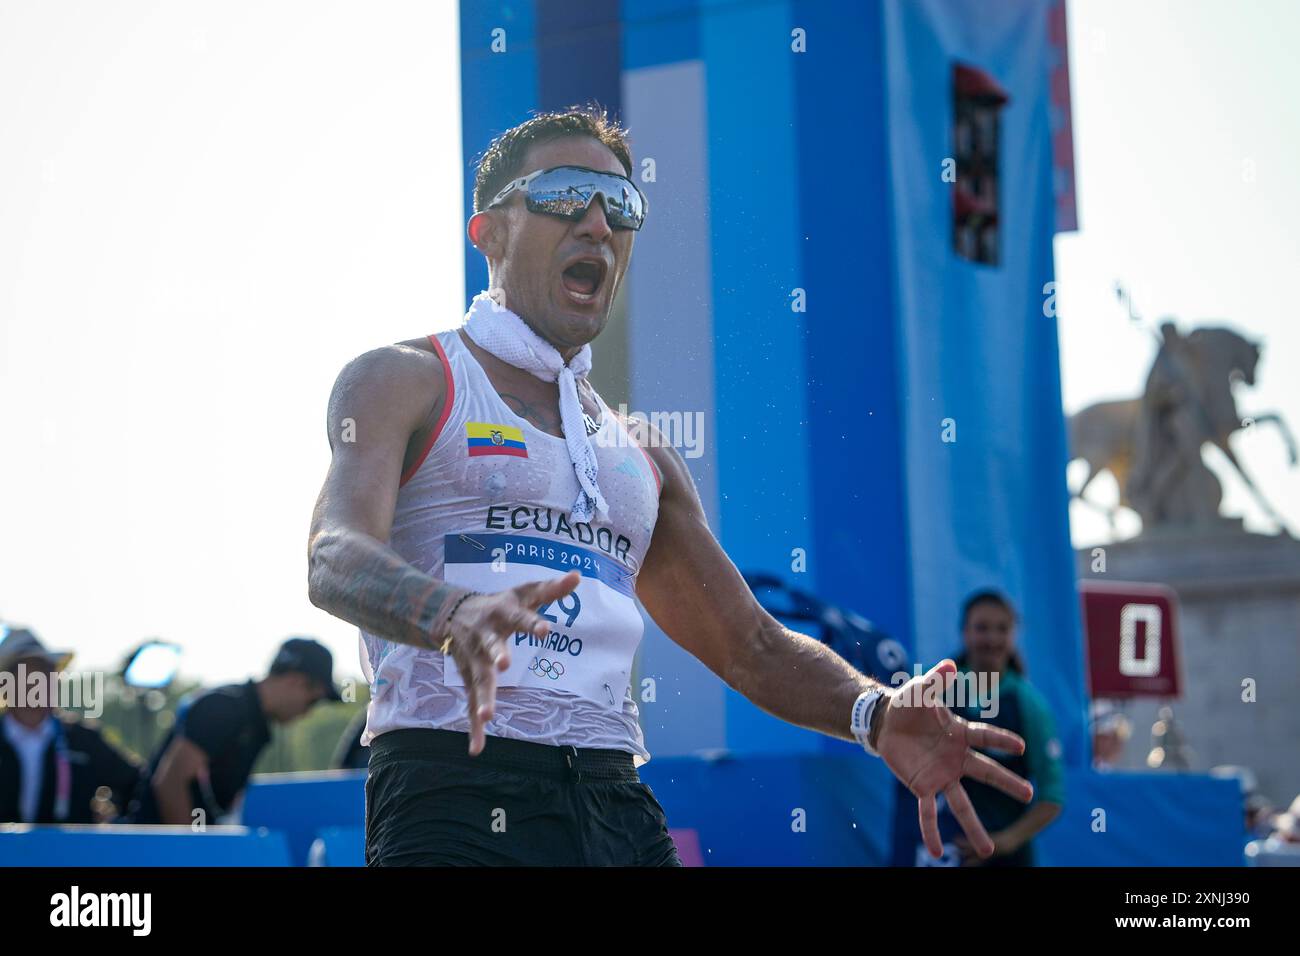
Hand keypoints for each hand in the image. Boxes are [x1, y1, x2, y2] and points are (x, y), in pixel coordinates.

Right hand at [441, 571, 580, 754]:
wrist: (451, 613)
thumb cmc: (499, 604)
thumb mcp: (524, 592)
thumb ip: (551, 589)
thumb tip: (579, 575)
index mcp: (503, 614)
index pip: (521, 617)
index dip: (533, 624)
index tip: (547, 630)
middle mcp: (486, 636)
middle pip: (491, 647)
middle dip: (496, 655)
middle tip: (504, 665)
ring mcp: (474, 659)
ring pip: (478, 679)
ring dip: (482, 697)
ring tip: (488, 717)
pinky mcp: (468, 677)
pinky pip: (471, 703)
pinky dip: (473, 727)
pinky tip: (477, 748)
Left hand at [875, 659, 1033, 859]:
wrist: (886, 721)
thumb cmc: (909, 703)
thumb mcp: (920, 688)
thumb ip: (936, 679)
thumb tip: (949, 663)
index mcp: (960, 733)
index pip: (985, 737)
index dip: (1001, 741)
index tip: (1021, 748)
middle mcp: (957, 758)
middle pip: (985, 772)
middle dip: (1006, 783)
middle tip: (1029, 794)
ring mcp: (942, 775)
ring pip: (962, 803)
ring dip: (974, 826)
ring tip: (989, 851)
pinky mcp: (923, 786)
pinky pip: (928, 812)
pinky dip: (931, 830)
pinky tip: (937, 852)